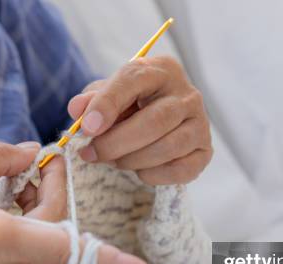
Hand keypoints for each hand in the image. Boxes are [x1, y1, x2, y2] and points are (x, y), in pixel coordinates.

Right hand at [0, 142, 162, 263]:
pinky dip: (25, 236)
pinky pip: (25, 263)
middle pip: (58, 232)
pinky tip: (1, 215)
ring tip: (11, 188)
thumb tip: (31, 152)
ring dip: (40, 216)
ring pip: (44, 249)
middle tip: (36, 165)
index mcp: (0, 240)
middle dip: (55, 196)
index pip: (70, 250)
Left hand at [68, 56, 212, 184]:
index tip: (87, 127)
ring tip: (115, 161)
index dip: (108, 104)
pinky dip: (154, 175)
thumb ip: (92, 100)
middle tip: (92, 153)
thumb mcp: (109, 95)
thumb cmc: (132, 106)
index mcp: (162, 70)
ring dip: (133, 160)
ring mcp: (201, 124)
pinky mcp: (205, 151)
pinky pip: (181, 170)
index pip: (134, 80)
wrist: (162, 124)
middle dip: (117, 142)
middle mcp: (188, 94)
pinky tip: (140, 170)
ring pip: (168, 147)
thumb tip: (78, 109)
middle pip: (155, 120)